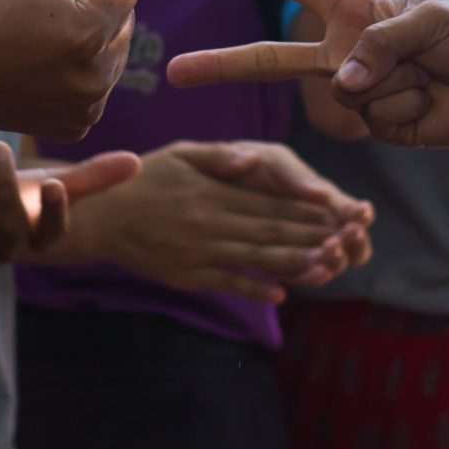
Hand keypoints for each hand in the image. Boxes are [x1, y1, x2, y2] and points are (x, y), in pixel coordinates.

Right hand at [0, 0, 138, 139]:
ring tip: (40, 43)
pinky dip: (76, 75)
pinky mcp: (76, 125)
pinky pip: (96, 87)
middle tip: (45, 17)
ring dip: (89, 44)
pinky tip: (40, 70)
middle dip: (94, 11)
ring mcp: (87, 106)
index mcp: (90, 31)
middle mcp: (96, 75)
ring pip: (113, 55)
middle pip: (125, 22)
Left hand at [0, 133, 138, 276]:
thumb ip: (89, 178)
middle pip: (7, 226)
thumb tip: (137, 162)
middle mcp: (2, 249)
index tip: (56, 183)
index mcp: (34, 238)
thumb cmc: (9, 207)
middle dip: (4, 186)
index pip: (50, 235)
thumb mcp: (46, 192)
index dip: (55, 213)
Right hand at [76, 140, 370, 300]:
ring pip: (254, 260)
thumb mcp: (181, 154)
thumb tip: (250, 162)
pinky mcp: (187, 275)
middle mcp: (209, 222)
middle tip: (346, 242)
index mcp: (212, 191)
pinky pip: (226, 284)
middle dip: (310, 237)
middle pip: (269, 232)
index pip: (268, 202)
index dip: (304, 210)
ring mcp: (198, 252)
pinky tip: (281, 294)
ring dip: (293, 265)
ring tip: (327, 268)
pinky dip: (254, 289)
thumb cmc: (146, 178)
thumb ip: (219, 157)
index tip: (336, 213)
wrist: (102, 215)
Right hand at [168, 0, 448, 148]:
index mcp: (352, 11)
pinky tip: (429, 101)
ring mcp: (359, 91)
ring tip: (428, 74)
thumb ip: (380, 44)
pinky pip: (376, 118)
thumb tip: (344, 84)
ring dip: (399, 81)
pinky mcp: (378, 125)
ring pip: (353, 91)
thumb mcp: (428, 19)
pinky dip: (409, 108)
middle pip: (273, 59)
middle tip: (175, 72)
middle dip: (222, 65)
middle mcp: (345, 51)